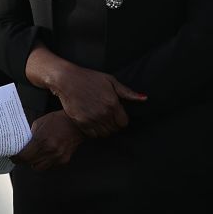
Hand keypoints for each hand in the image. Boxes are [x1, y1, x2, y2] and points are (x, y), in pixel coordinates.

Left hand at [11, 111, 84, 170]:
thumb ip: (31, 134)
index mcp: (42, 141)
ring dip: (35, 162)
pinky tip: (47, 154)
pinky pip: (50, 166)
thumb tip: (23, 143)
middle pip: (30, 163)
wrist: (77, 124)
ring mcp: (57, 157)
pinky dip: (46, 162)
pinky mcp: (64, 160)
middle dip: (24, 160)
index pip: (23, 157)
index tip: (13, 156)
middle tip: (23, 155)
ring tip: (36, 155)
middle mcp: (49, 151)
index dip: (16, 158)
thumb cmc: (58, 120)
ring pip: (39, 168)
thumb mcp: (40, 123)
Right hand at [24, 47, 145, 138]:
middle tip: (106, 116)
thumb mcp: (111, 81)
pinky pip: (93, 135)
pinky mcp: (81, 123)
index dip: (121, 119)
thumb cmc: (90, 78)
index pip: (123, 123)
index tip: (116, 114)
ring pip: (104, 134)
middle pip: (114, 129)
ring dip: (104, 129)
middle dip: (113, 124)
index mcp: (113, 103)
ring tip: (99, 119)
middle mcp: (103, 113)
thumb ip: (127, 92)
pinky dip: (94, 131)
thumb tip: (144, 98)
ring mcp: (92, 119)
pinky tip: (91, 121)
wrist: (67, 80)